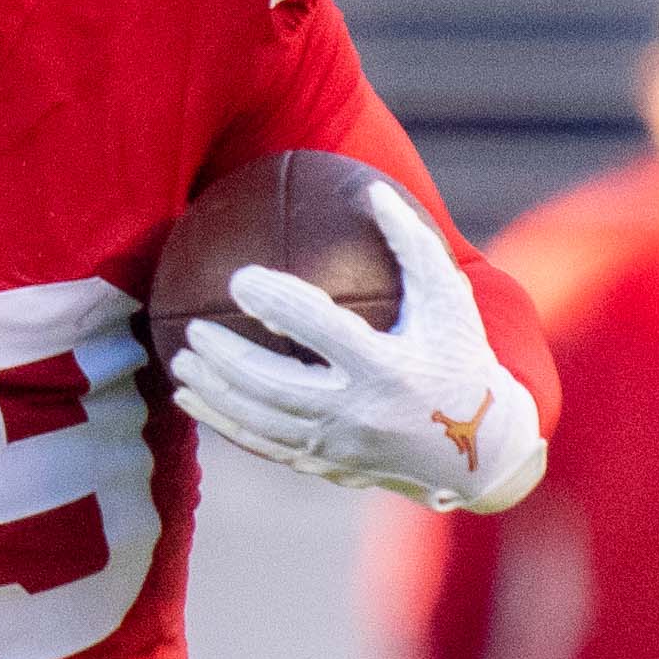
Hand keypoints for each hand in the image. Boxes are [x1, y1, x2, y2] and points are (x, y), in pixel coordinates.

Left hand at [167, 185, 547, 512]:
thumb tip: (373, 191)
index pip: (319, 329)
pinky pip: (262, 445)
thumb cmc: (459, 358)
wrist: (479, 452)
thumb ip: (411, 245)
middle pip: (275, 386)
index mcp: (387, 368)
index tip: (239, 277)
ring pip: (260, 422)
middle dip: (227, 359)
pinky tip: (191, 401)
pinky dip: (222, 424)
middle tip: (195, 327)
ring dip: (215, 394)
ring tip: (180, 362)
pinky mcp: (325, 467)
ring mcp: (338, 447)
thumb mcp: (449, 299)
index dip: (276, 301)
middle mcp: (358, 413)